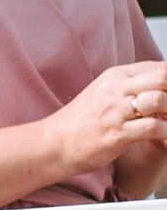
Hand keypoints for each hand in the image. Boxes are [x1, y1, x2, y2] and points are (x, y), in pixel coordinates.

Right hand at [50, 63, 166, 182]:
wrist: (55, 142)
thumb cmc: (81, 121)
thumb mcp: (104, 93)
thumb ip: (131, 87)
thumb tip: (160, 88)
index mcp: (115, 76)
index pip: (159, 67)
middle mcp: (116, 89)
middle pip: (162, 78)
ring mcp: (116, 110)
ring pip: (159, 100)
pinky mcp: (117, 133)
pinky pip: (153, 127)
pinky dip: (166, 132)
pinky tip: (165, 136)